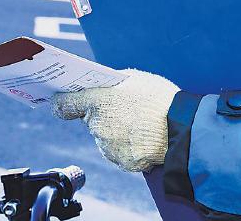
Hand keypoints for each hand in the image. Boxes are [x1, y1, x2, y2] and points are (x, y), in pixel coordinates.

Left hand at [52, 69, 178, 172]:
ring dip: (115, 131)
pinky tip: (143, 137)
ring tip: (139, 123)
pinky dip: (127, 146)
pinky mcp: (120, 161)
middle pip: (90, 120)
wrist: (181, 130)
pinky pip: (118, 152)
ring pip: (104, 137)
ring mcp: (107, 145)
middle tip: (125, 109)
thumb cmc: (159, 99)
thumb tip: (102, 87)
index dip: (61, 103)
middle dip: (103, 115)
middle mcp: (97, 124)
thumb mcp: (135, 78)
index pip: (64, 104)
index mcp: (97, 100)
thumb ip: (112, 83)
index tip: (59, 102)